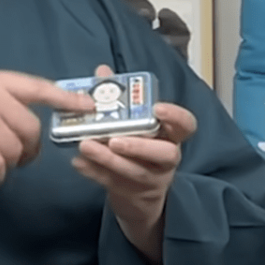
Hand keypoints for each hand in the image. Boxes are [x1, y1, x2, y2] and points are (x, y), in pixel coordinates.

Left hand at [71, 65, 196, 259]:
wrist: (137, 193)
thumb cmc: (137, 147)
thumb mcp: (134, 124)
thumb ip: (120, 97)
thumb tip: (102, 71)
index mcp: (171, 136)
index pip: (186, 125)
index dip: (176, 117)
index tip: (157, 109)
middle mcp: (166, 158)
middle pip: (166, 154)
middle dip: (139, 146)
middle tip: (114, 139)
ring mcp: (151, 178)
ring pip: (134, 171)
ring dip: (108, 159)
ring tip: (85, 145)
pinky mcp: (130, 193)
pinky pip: (112, 184)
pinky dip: (93, 173)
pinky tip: (78, 162)